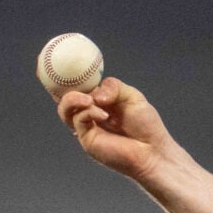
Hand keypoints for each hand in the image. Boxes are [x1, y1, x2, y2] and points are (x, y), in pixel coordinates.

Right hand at [55, 77, 174, 181]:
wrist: (153, 150)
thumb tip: (94, 94)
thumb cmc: (146, 125)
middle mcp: (89, 113)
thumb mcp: (131, 96)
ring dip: (73, 99)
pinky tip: (103, 114)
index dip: (65, 75)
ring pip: (65, 109)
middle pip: (63, 96)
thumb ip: (112, 87)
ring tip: (88, 99)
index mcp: (98, 100)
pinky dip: (89, 112)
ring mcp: (86, 127)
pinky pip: (78, 120)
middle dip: (59, 85)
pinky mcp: (87, 140)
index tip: (58, 62)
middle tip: (66, 77)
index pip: (76, 86)